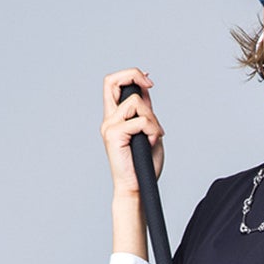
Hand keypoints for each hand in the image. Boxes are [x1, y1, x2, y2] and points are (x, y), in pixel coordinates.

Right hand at [101, 69, 163, 196]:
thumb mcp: (150, 133)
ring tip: (155, 135)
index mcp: (115, 118)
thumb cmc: (144, 166)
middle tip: (150, 85)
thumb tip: (145, 90)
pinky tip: (153, 142)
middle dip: (133, 74)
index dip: (131, 75)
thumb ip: (146, 113)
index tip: (149, 83)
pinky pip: (140, 121)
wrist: (137, 188)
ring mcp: (109, 126)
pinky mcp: (114, 135)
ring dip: (152, 118)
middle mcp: (109, 119)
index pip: (114, 84)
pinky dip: (152, 130)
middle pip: (111, 81)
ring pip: (135, 102)